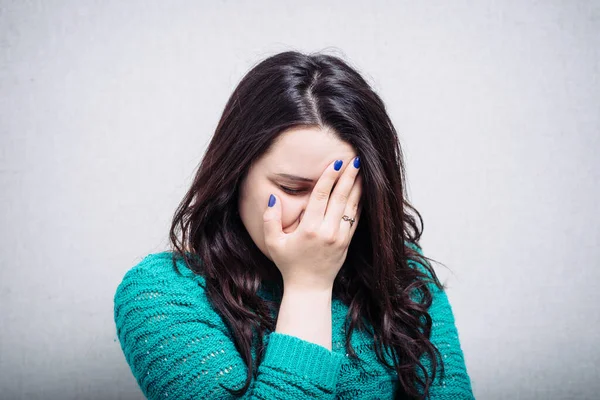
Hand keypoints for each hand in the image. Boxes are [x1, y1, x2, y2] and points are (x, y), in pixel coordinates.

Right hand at [263, 156, 362, 290]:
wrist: (309, 287)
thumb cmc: (289, 263)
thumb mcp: (273, 243)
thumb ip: (270, 220)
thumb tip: (272, 198)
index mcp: (309, 228)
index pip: (321, 196)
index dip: (329, 177)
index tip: (336, 162)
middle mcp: (327, 231)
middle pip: (340, 197)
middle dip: (348, 176)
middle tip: (356, 159)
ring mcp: (340, 237)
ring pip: (351, 206)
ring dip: (357, 187)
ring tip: (362, 171)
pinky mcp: (347, 242)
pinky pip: (355, 218)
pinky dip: (359, 204)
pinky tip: (362, 191)